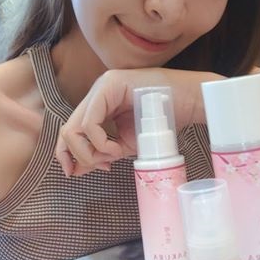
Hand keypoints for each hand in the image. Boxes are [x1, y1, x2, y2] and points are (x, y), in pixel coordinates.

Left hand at [55, 67, 220, 175]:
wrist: (192, 102)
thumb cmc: (165, 122)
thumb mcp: (127, 144)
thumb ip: (102, 154)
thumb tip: (75, 170)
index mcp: (99, 104)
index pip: (71, 131)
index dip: (69, 156)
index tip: (78, 173)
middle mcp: (96, 93)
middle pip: (67, 130)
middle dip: (79, 156)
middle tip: (104, 167)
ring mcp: (102, 87)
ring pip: (74, 128)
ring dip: (90, 152)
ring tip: (114, 157)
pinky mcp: (110, 86)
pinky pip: (90, 123)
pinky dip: (100, 143)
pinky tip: (118, 149)